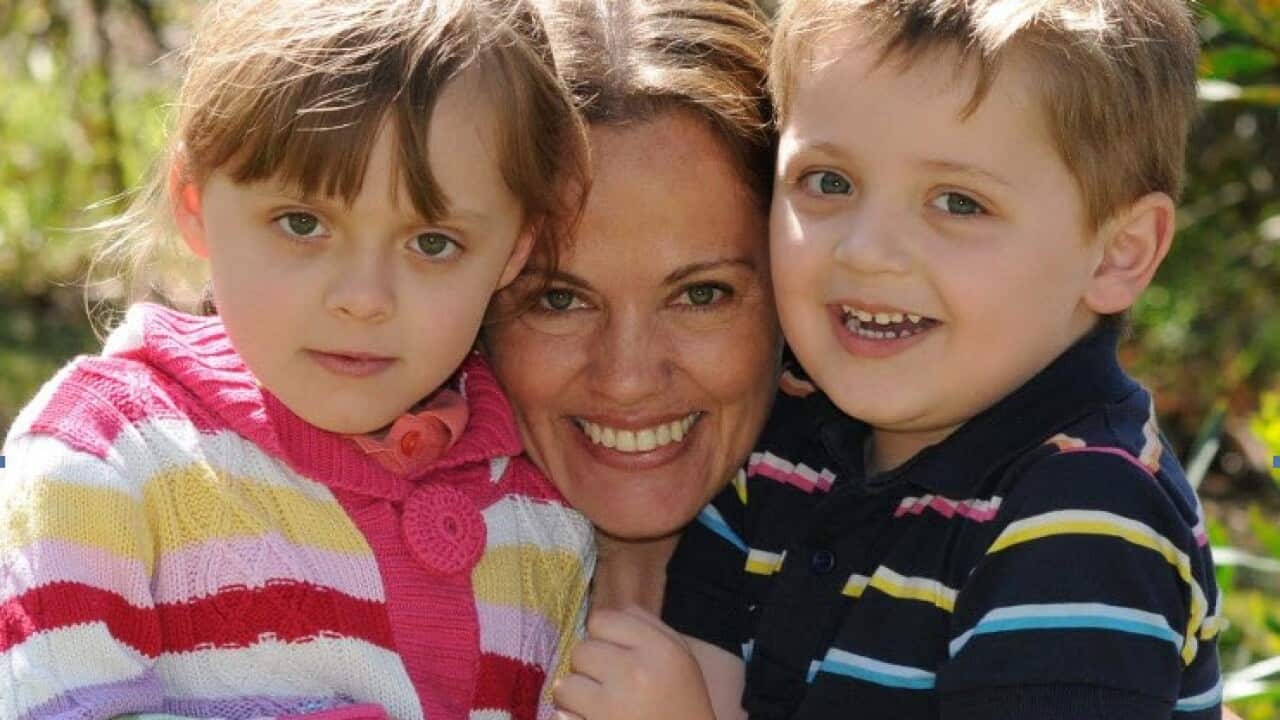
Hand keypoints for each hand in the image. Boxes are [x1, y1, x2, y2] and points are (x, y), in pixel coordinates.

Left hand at [553, 606, 715, 719]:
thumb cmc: (684, 705)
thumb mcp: (680, 657)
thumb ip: (646, 626)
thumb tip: (604, 616)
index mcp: (659, 649)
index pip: (601, 620)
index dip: (603, 637)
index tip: (614, 656)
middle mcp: (635, 673)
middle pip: (580, 650)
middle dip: (589, 668)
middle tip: (608, 686)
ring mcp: (611, 708)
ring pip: (564, 685)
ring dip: (576, 696)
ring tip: (599, 707)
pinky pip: (560, 716)